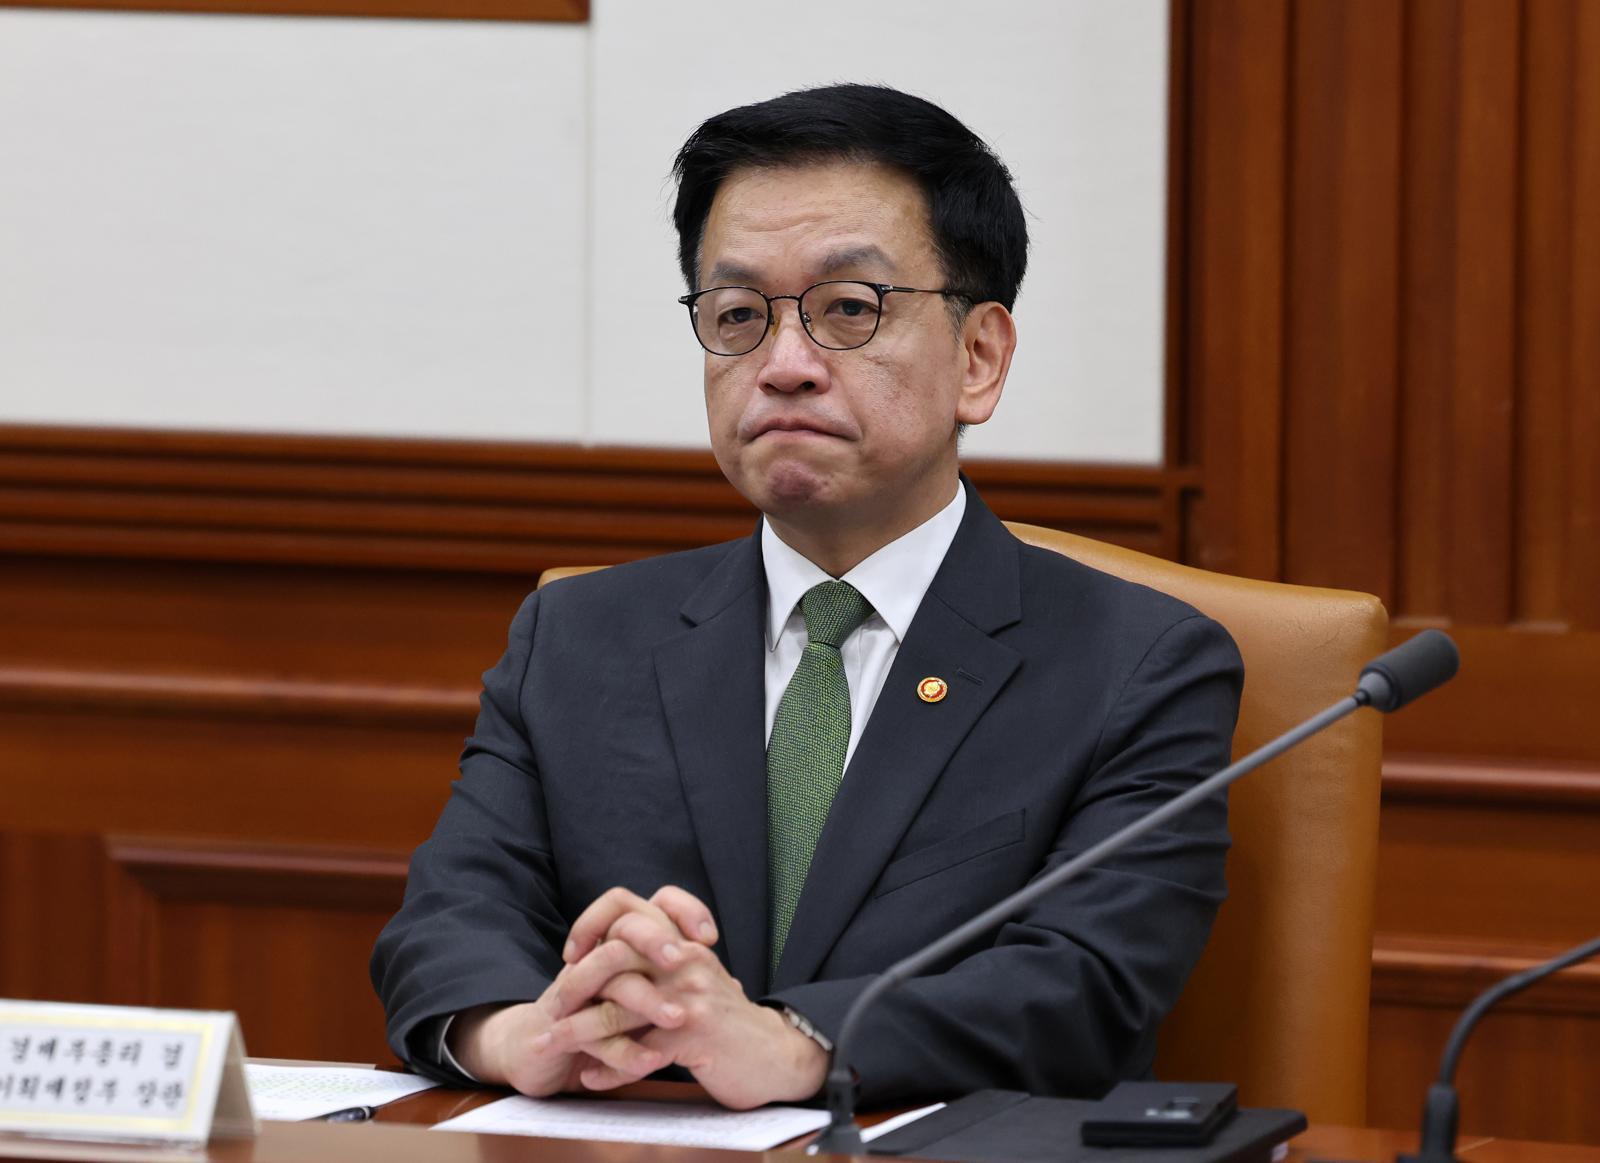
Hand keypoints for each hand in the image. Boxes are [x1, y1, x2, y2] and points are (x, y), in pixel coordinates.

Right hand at [447, 886, 718, 1095]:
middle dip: (655, 939)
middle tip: (683, 958)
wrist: (538, 1049)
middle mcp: (598, 956)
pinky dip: (626, 1052)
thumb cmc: (599, 1017)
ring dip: (647, 1001)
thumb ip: (681, 984)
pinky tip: (651, 1062)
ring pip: (612, 981)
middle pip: (625, 924)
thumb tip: (734, 984)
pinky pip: (594, 1034)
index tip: (708, 936)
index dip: (682, 909)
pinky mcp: (561, 1027)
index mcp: (621, 943)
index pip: (651, 902)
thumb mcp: (643, 994)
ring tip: (678, 1019)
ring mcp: (577, 989)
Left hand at [548, 890, 828, 1108]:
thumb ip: (659, 962)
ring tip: (555, 1044)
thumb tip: (607, 953)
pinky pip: (640, 1051)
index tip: (572, 954)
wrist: (775, 1054)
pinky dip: (610, 1068)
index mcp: (682, 941)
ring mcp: (690, 996)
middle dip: (577, 981)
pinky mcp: (696, 1035)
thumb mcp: (695, 977)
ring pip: (620, 1006)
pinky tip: (591, 1078)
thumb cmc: (726, 1020)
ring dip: (581, 1030)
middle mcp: (686, 959)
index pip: (630, 906)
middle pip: (617, 950)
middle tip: (554, 1005)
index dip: (593, 922)